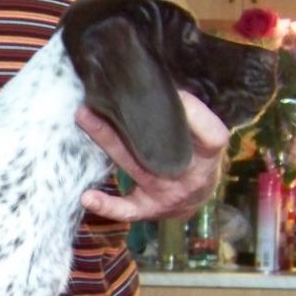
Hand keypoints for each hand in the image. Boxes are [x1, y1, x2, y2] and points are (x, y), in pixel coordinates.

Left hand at [77, 90, 228, 222]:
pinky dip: (106, 205)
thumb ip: (191, 116)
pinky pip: (126, 209)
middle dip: (130, 118)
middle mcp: (188, 175)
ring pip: (133, 164)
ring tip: (84, 117)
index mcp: (208, 155)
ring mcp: (165, 193)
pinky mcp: (147, 209)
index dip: (196, 114)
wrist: (196, 198)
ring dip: (106, 139)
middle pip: (158, 145)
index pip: (211, 135)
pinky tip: (86, 197)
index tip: (176, 94)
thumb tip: (163, 86)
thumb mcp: (207, 138)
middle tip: (101, 97)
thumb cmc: (197, 158)